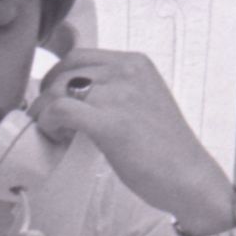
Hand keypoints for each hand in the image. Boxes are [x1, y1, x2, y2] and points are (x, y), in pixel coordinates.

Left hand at [28, 49, 235, 234]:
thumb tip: (73, 92)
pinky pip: (60, 111)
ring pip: (57, 90)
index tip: (56, 100)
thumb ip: (114, 90)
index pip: (78, 56)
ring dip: (45, 112)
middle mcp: (127, 72)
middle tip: (50, 120)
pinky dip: (48, 124)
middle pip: (64, 71)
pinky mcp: (111, 123)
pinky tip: (57, 138)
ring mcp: (120, 95)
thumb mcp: (142, 102)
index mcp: (136, 63)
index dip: (57, 77)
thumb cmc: (165, 149)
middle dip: (47, 95)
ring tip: (57, 133)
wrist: (190, 179)